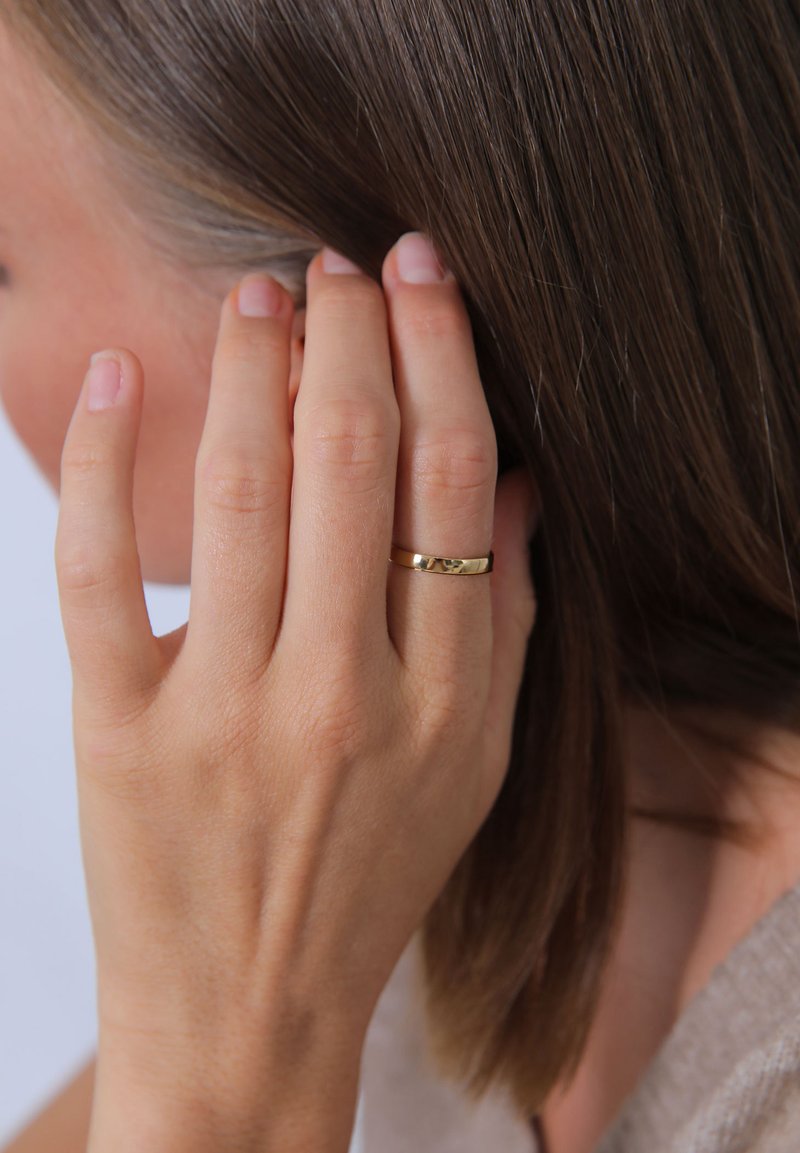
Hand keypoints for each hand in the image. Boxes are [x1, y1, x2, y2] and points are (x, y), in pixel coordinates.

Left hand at [54, 233, 538, 1119]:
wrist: (247, 1016)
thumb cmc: (367, 882)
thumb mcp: (471, 770)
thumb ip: (500, 626)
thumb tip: (514, 483)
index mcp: (442, 700)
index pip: (451, 483)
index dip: (439, 357)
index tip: (419, 278)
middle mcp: (342, 695)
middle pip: (352, 464)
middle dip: (347, 334)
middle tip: (333, 265)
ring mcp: (225, 712)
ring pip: (239, 491)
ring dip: (248, 368)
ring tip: (254, 297)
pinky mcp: (119, 729)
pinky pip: (100, 569)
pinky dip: (101, 459)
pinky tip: (116, 374)